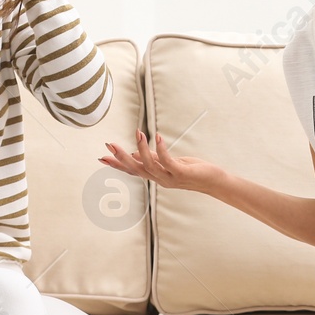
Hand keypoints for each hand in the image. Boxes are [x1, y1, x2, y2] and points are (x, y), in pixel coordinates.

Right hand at [99, 131, 225, 194]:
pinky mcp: (181, 173)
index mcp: (155, 175)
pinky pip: (168, 162)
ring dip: (142, 148)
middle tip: (110, 145)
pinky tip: (158, 137)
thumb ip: (154, 159)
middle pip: (136, 169)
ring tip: (137, 133)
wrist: (213, 182)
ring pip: (150, 165)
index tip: (101, 158)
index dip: (117, 165)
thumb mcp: (170, 164)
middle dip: (122, 158)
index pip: (132, 170)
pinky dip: (161, 150)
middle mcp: (160, 179)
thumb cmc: (193, 171)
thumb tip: (135, 155)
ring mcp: (170, 177)